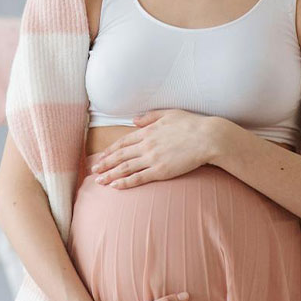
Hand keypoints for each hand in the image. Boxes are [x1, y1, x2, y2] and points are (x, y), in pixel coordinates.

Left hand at [90, 109, 217, 189]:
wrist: (207, 138)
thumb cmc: (191, 124)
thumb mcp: (169, 114)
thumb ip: (150, 117)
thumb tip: (133, 121)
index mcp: (147, 131)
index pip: (123, 142)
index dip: (110, 150)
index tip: (102, 156)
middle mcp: (146, 144)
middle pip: (120, 156)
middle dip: (105, 163)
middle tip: (93, 170)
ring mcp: (152, 158)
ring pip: (125, 168)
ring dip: (110, 175)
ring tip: (99, 181)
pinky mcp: (160, 171)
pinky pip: (138, 178)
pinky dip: (125, 182)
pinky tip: (115, 186)